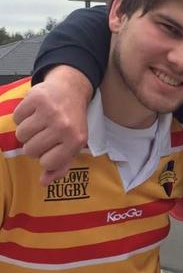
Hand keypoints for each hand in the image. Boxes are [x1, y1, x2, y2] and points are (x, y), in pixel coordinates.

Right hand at [13, 66, 91, 184]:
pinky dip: (21, 117)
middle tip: (43, 135)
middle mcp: (64, 126)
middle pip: (30, 150)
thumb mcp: (74, 144)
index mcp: (75, 140)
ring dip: (26, 132)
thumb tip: (44, 182)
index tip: (50, 150)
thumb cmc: (72, 121)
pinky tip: (34, 113)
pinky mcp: (36, 98)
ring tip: (38, 125)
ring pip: (21, 135)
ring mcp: (50, 112)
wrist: (71, 91)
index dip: (44, 158)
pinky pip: (17, 117)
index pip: (47, 162)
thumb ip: (60, 165)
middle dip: (33, 145)